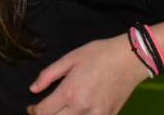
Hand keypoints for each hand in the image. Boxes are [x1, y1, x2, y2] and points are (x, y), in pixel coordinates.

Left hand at [25, 34, 148, 114]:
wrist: (130, 59)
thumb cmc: (100, 54)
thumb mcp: (71, 58)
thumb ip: (49, 74)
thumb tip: (34, 89)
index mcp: (70, 92)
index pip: (43, 112)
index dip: (34, 111)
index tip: (33, 107)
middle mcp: (81, 108)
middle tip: (47, 109)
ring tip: (63, 110)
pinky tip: (81, 110)